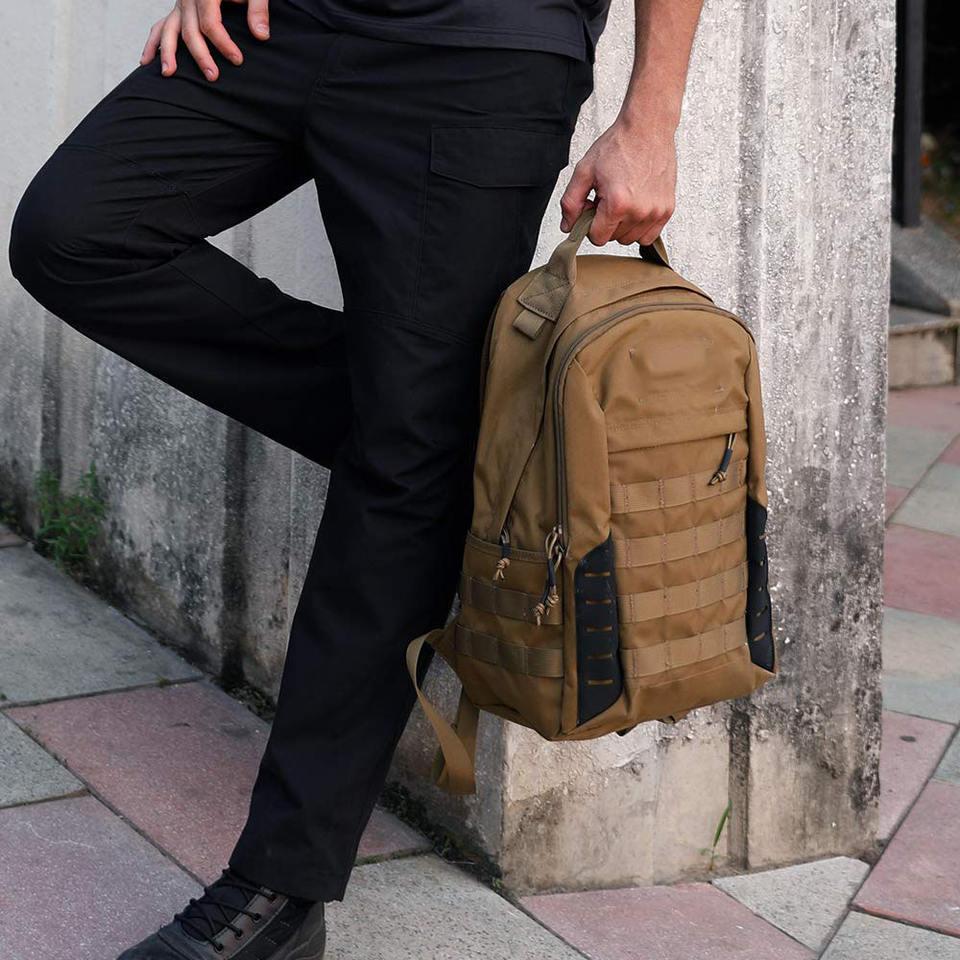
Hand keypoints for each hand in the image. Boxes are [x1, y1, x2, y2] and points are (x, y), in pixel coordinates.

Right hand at [140, 0, 269, 80]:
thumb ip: (258, 9)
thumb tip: (261, 36)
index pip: (210, 23)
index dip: (223, 43)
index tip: (238, 60)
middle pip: (190, 31)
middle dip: (201, 56)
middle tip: (213, 77)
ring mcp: (179, 6)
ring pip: (169, 29)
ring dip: (167, 52)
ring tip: (168, 73)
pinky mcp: (177, 11)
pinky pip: (160, 26)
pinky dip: (153, 43)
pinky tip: (147, 61)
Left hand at [560, 118, 676, 246]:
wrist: (648, 127)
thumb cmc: (619, 145)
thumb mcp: (584, 171)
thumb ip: (571, 202)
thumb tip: (567, 227)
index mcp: (618, 204)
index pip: (597, 238)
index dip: (590, 224)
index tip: (594, 206)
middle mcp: (640, 211)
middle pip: (614, 239)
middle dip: (606, 222)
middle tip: (608, 198)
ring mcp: (656, 212)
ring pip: (631, 239)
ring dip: (623, 226)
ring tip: (622, 199)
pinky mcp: (667, 209)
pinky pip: (649, 236)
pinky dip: (639, 227)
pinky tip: (635, 207)